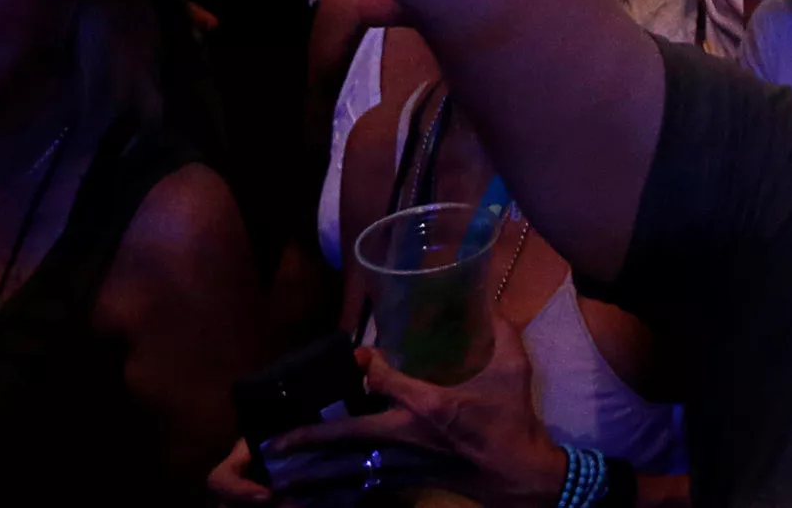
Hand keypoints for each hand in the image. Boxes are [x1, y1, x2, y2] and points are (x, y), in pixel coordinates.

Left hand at [246, 314, 568, 507]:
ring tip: (279, 473)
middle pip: (347, 435)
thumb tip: (490, 302)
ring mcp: (404, 462)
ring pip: (349, 466)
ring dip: (313, 470)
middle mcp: (407, 435)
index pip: (382, 382)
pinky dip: (338, 486)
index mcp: (429, 404)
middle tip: (273, 441)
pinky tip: (314, 492)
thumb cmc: (512, 420)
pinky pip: (364, 483)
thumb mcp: (513, 369)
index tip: (357, 357)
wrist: (518, 473)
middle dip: (309, 438)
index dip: (365, 367)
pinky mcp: (407, 480)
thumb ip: (499, 332)